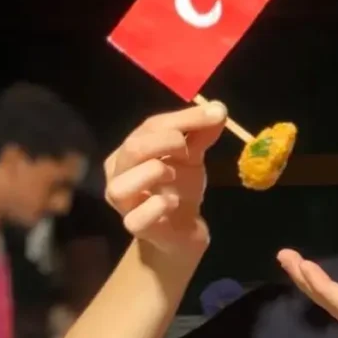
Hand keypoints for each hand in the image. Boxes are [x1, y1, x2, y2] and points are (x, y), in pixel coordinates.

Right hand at [103, 103, 227, 253]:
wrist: (182, 230)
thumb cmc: (179, 187)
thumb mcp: (191, 156)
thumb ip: (201, 133)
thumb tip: (218, 108)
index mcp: (130, 150)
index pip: (151, 125)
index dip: (184, 118)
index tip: (215, 114)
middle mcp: (118, 173)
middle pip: (133, 148)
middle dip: (166, 142)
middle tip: (188, 149)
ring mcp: (123, 202)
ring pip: (123, 184)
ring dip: (154, 172)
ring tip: (174, 175)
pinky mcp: (134, 226)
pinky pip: (136, 217)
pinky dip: (157, 206)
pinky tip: (173, 202)